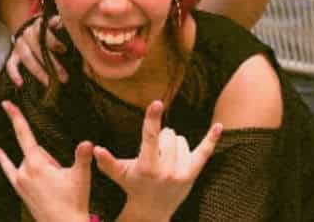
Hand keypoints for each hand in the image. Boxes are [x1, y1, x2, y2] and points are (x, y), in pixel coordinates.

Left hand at [0, 100, 92, 221]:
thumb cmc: (74, 203)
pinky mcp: (20, 190)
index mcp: (36, 164)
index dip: (15, 116)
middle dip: (49, 159)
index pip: (24, 133)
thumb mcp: (80, 177)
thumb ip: (82, 157)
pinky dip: (2, 160)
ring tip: (56, 185)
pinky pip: (9, 170)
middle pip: (35, 151)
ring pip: (29, 162)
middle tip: (61, 177)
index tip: (6, 103)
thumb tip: (88, 143)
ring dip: (42, 166)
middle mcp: (24, 171)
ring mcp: (20, 181)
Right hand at [6, 15, 68, 87]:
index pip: (42, 32)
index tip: (64, 50)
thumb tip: (65, 24)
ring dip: (39, 72)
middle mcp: (27, 34)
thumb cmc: (47, 28)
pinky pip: (10, 64)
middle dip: (51, 64)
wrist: (30, 27)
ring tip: (49, 83)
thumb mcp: (54, 23)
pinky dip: (14, 74)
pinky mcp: (13, 54)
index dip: (53, 41)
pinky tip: (20, 83)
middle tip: (64, 77)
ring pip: (27, 58)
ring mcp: (19, 44)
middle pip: (37, 48)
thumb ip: (60, 24)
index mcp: (38, 25)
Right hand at [93, 100, 221, 221]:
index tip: (157, 102)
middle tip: (153, 152)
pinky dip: (211, 138)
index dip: (152, 118)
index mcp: (147, 167)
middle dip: (160, 137)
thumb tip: (94, 148)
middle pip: (167, 134)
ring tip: (164, 159)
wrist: (153, 212)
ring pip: (181, 141)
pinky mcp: (193, 174)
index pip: (150, 137)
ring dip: (172, 144)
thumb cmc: (132, 187)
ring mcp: (182, 173)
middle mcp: (167, 170)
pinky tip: (218, 126)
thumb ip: (107, 162)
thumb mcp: (119, 174)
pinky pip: (204, 152)